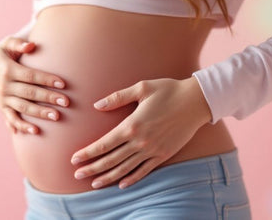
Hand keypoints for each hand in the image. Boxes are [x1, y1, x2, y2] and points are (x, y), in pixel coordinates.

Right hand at [0, 35, 69, 133]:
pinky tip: (35, 131)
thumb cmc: (3, 54)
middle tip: (66, 102)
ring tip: (56, 116)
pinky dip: (21, 126)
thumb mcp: (7, 44)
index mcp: (9, 70)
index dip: (46, 79)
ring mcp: (3, 98)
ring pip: (23, 107)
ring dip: (39, 113)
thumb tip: (31, 45)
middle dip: (48, 98)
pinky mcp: (3, 107)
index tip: (63, 83)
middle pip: (30, 93)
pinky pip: (11, 118)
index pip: (31, 76)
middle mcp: (5, 86)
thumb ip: (18, 44)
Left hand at [70, 76, 211, 188]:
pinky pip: (144, 171)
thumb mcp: (141, 88)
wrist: (197, 100)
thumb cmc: (168, 90)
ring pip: (125, 168)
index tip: (74, 159)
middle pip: (111, 160)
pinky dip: (132, 179)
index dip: (88, 153)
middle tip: (77, 175)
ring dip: (108, 177)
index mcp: (132, 124)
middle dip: (92, 168)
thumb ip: (117, 97)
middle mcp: (141, 141)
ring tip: (93, 184)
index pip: (104, 144)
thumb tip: (97, 105)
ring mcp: (153, 150)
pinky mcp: (164, 155)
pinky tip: (121, 185)